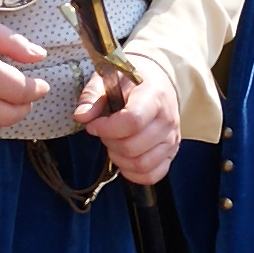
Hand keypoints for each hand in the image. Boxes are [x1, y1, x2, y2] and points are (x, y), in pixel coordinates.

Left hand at [70, 59, 180, 184]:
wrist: (157, 81)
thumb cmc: (132, 80)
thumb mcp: (108, 77)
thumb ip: (92, 96)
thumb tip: (81, 116)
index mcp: (154, 96)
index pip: (133, 122)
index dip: (107, 128)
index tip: (94, 125)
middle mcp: (167, 120)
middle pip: (133, 147)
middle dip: (110, 142)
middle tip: (104, 131)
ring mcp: (171, 139)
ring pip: (141, 165)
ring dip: (119, 159)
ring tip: (114, 143)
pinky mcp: (171, 152)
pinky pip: (152, 175)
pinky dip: (134, 173)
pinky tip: (124, 158)